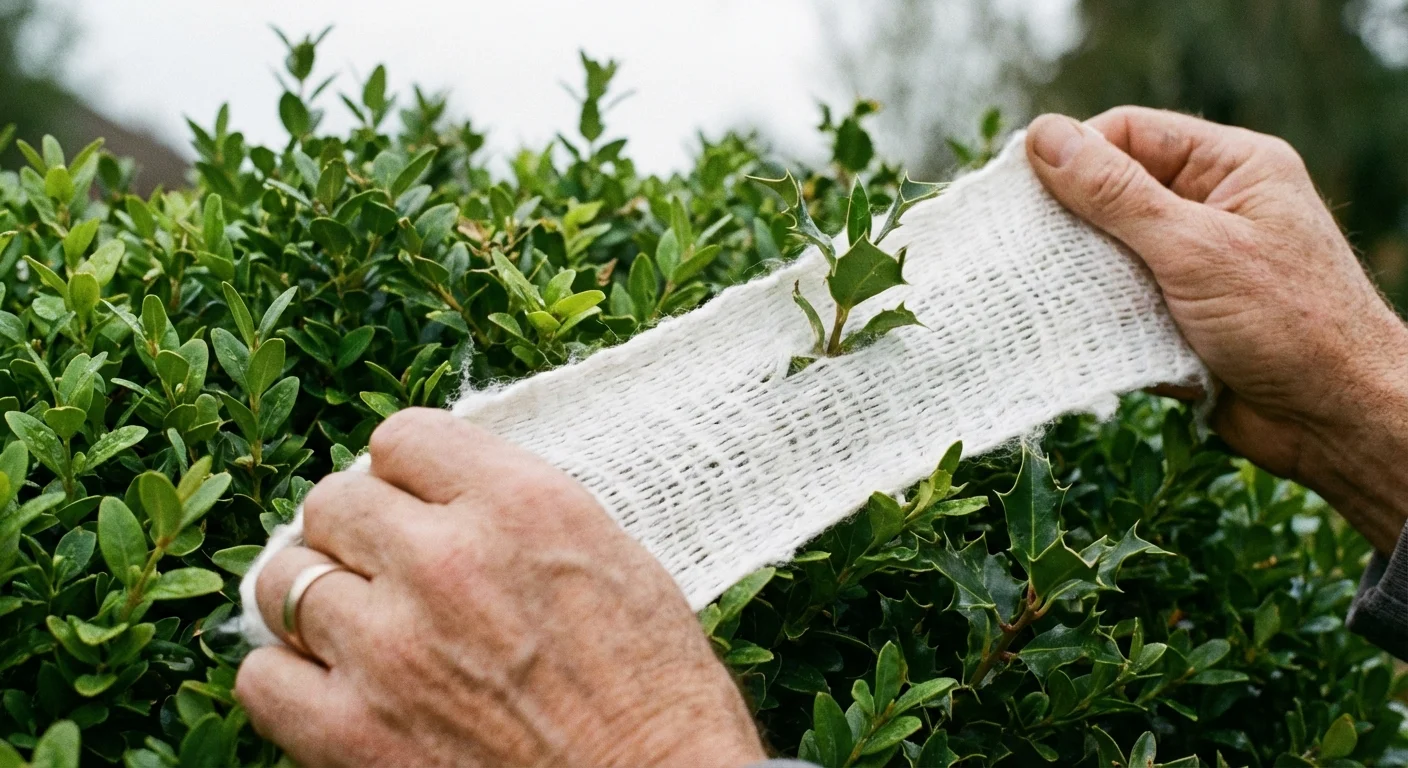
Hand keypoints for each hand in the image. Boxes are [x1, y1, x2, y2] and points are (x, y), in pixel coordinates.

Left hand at [234, 408, 765, 766]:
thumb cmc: (656, 691)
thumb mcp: (613, 558)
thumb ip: (518, 512)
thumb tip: (444, 497)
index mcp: (520, 505)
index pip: (403, 436)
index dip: (407, 471)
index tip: (418, 500)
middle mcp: (445, 560)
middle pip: (333, 501)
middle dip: (358, 530)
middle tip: (388, 566)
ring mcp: (388, 647)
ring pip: (285, 579)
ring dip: (316, 596)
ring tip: (357, 624)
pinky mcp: (350, 732)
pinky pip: (262, 675)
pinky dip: (288, 677)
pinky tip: (332, 685)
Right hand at [1027, 107, 1407, 551]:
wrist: (1335, 421)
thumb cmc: (1288, 322)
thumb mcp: (1193, 247)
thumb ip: (1116, 193)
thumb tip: (1045, 136)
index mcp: (1231, 168)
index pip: (1131, 134)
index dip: (1074, 155)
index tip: (1021, 191)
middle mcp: (1212, 209)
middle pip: (1112, 193)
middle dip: (1066, 222)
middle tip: (1016, 246)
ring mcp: (1193, 266)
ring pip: (1107, 254)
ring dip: (1075, 276)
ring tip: (1032, 293)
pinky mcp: (1177, 318)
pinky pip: (1117, 304)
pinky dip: (1092, 318)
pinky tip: (1062, 332)